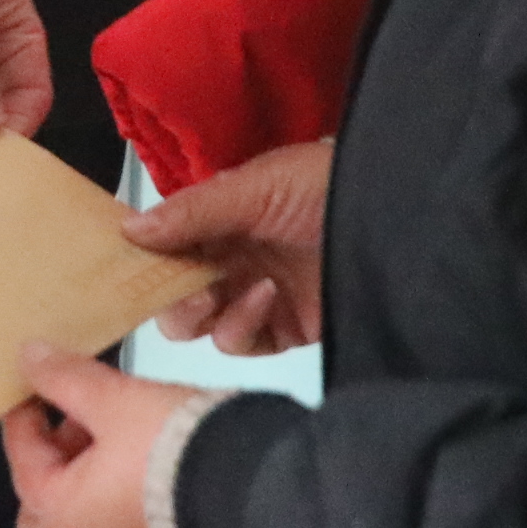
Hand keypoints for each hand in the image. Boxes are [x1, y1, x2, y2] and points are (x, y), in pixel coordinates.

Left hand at [4, 346, 222, 527]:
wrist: (258, 509)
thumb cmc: (172, 452)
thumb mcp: (118, 402)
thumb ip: (69, 380)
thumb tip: (29, 358)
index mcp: (58, 516)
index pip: (22, 459)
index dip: (27, 415)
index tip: (38, 386)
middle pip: (44, 508)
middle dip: (54, 463)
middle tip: (83, 423)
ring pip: (87, 525)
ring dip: (92, 485)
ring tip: (124, 441)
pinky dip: (125, 508)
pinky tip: (154, 477)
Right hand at [128, 138, 333, 355]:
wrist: (398, 218)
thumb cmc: (325, 185)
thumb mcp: (256, 187)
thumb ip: (193, 212)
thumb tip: (128, 229)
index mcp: (216, 220)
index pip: (163, 245)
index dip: (144, 259)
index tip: (130, 268)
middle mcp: (230, 259)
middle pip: (173, 294)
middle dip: (171, 297)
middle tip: (189, 291)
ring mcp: (255, 296)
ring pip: (202, 325)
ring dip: (208, 313)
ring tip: (233, 290)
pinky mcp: (284, 328)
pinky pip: (242, 342)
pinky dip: (243, 327)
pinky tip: (267, 299)